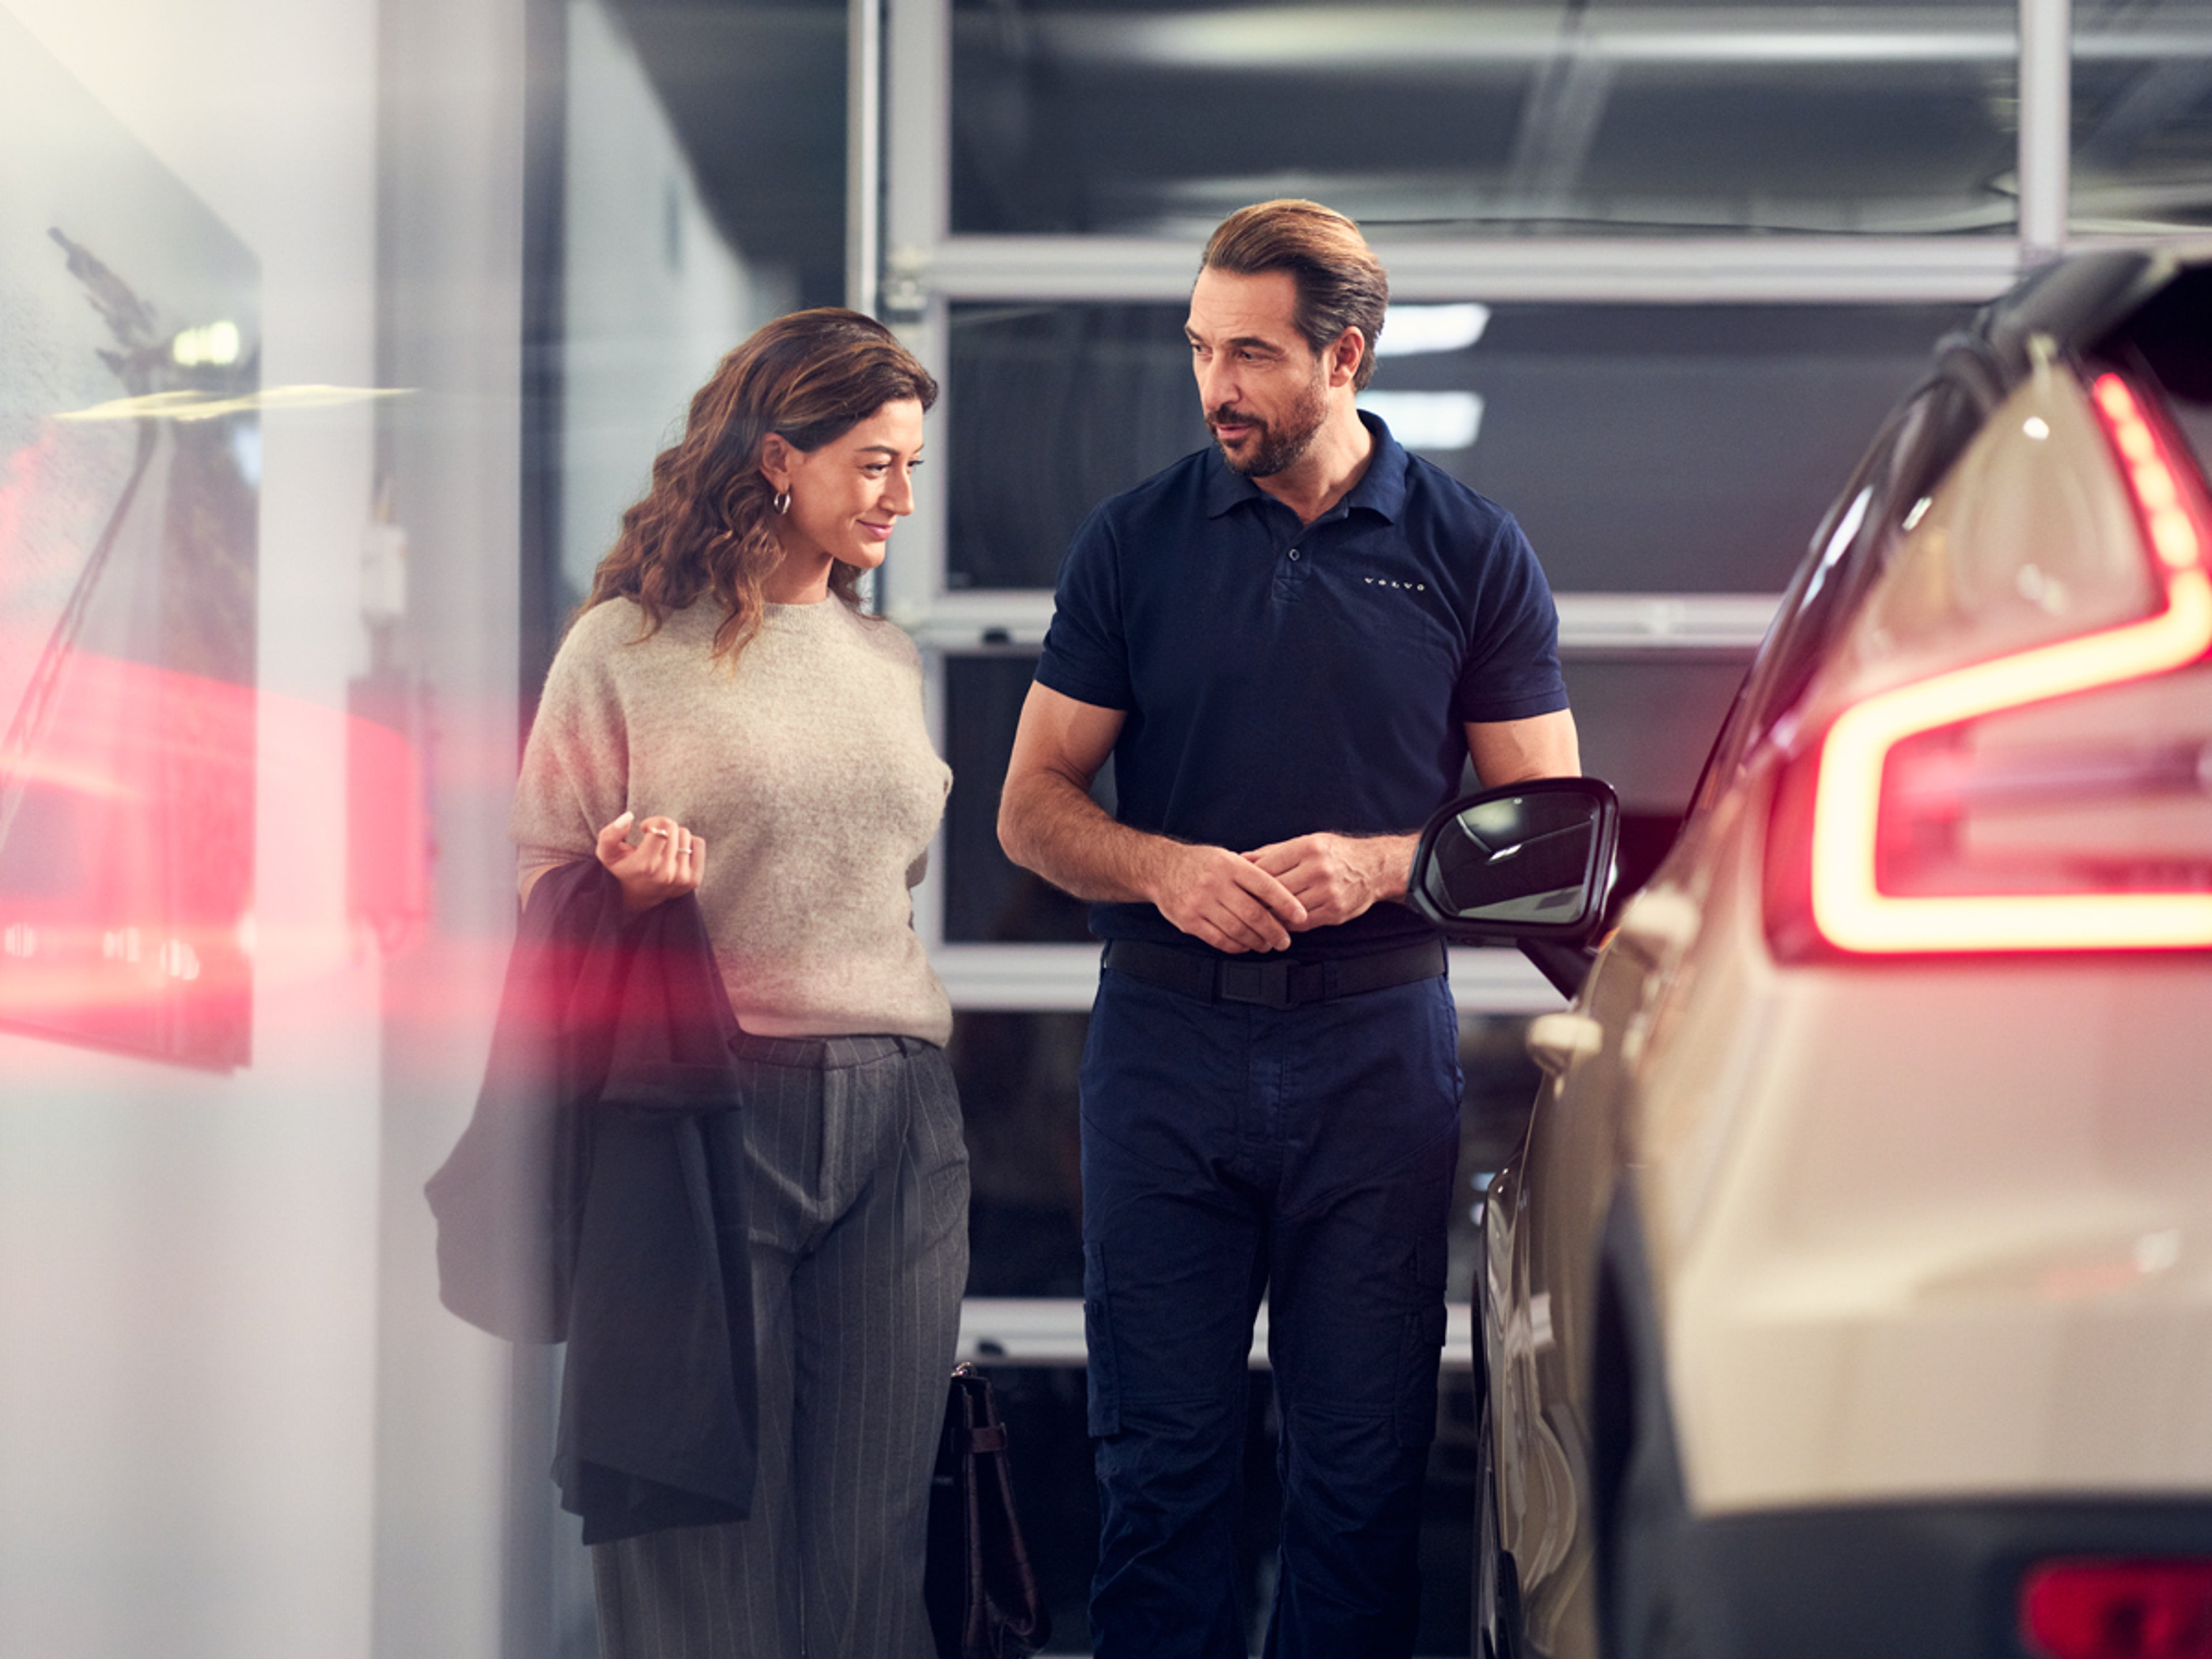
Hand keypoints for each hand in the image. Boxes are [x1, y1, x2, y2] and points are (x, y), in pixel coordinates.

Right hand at [595, 810, 704, 911]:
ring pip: (687, 835)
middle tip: (654, 840)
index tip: (645, 829)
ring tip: (663, 848)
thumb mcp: (607, 853)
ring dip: (675, 836)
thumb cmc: (622, 868)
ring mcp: (682, 878)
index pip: (663, 826)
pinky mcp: (694, 880)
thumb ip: (610, 834)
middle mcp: (666, 873)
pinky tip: (675, 853)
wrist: (636, 897)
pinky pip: (699, 844)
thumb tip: (629, 817)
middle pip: (675, 829)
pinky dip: (689, 843)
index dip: (653, 821)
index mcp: (646, 864)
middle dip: (663, 828)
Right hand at [1150, 842, 1307, 953]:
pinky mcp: (1189, 920)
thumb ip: (1251, 872)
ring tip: (1267, 944)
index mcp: (1229, 865)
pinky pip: (1218, 939)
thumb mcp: (1226, 857)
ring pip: (1237, 930)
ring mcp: (1200, 903)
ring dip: (1257, 941)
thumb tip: (1284, 895)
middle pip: (1253, 913)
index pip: (1265, 885)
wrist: (1160, 868)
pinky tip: (1245, 945)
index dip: (1286, 903)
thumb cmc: (1199, 863)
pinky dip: (1236, 946)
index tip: (1301, 916)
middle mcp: (1215, 883)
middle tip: (1285, 940)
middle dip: (1274, 930)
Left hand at [1241, 832, 1413, 930]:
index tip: (1240, 886)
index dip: (1250, 879)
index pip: (1267, 866)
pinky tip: (1281, 921)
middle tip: (1244, 904)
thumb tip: (1241, 858)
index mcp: (1308, 847)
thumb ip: (1273, 852)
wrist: (1374, 867)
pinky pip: (1302, 923)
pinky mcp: (1334, 912)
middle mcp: (1318, 869)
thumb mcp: (1306, 842)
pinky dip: (1288, 924)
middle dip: (1257, 899)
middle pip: (1275, 890)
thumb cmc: (1336, 853)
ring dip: (1271, 914)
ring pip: (1286, 909)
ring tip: (1260, 914)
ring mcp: (1328, 892)